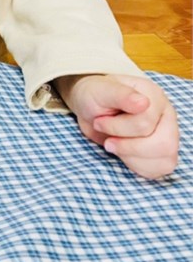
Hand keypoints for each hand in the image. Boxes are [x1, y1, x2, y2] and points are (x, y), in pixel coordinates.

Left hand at [54, 73, 178, 178]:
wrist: (91, 108)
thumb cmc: (96, 96)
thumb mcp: (100, 92)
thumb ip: (121, 95)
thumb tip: (143, 103)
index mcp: (153, 94)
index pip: (146, 122)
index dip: (118, 128)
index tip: (99, 121)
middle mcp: (167, 114)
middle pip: (163, 144)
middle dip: (128, 146)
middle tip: (108, 140)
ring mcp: (169, 133)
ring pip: (165, 160)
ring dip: (132, 157)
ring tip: (115, 145)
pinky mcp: (165, 152)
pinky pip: (160, 169)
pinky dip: (137, 166)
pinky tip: (124, 153)